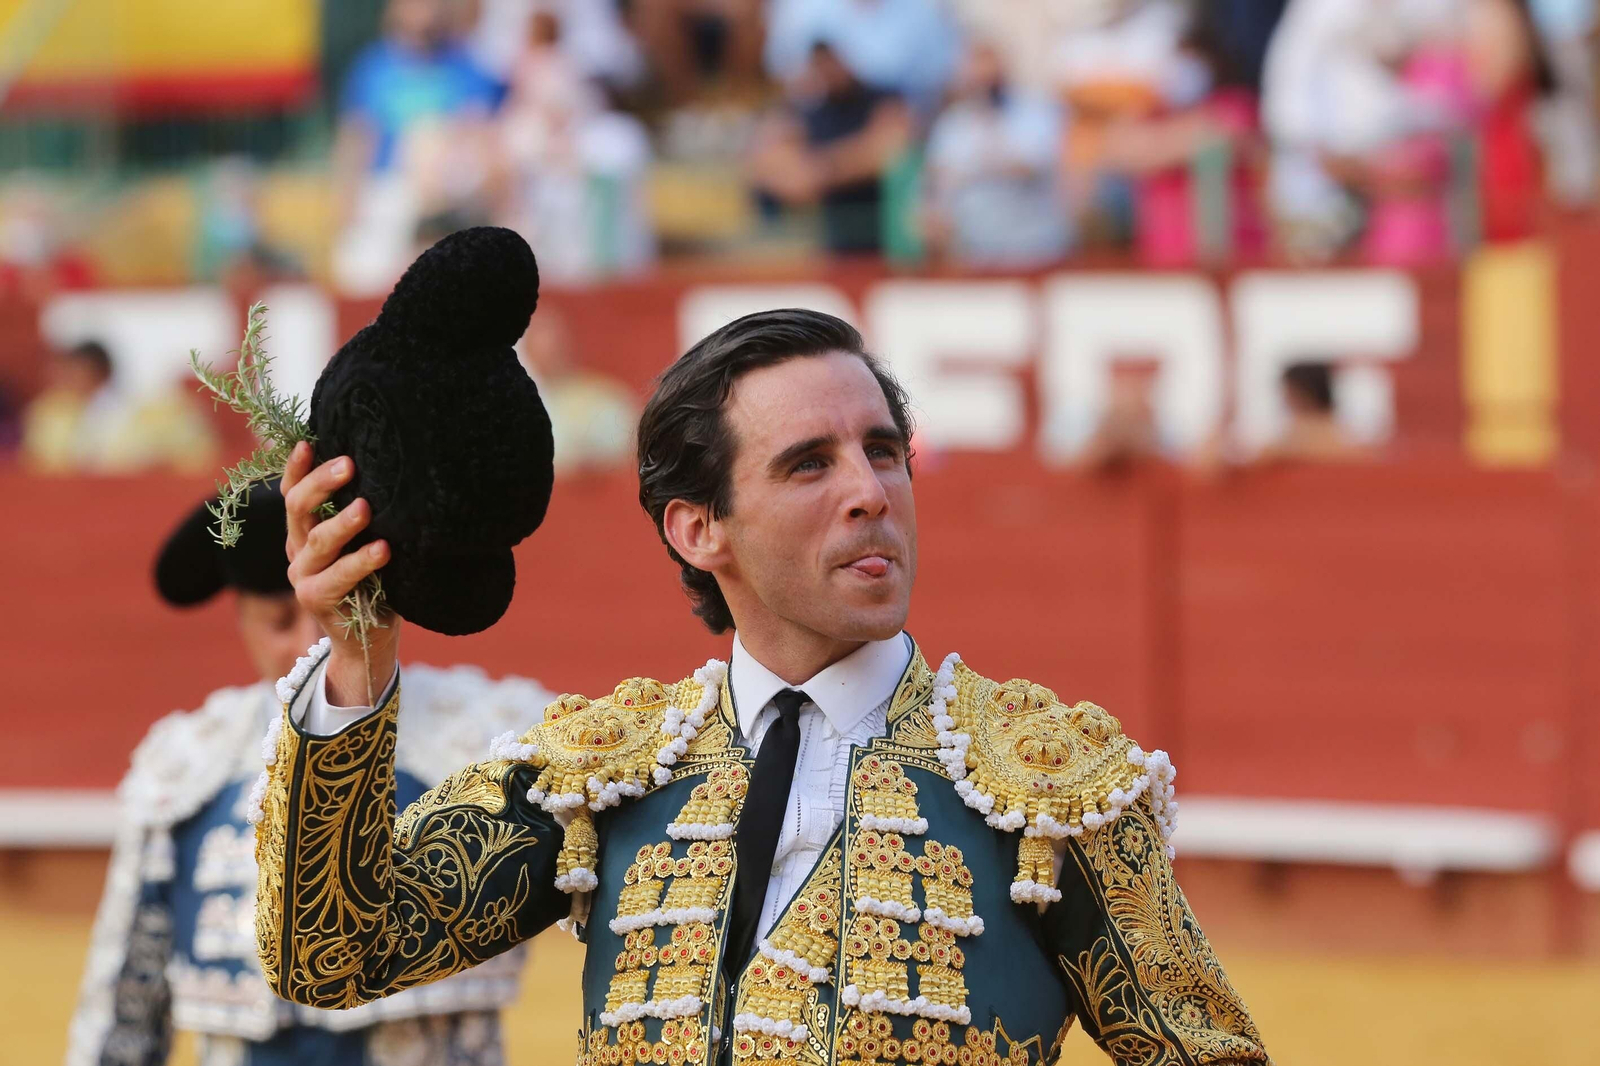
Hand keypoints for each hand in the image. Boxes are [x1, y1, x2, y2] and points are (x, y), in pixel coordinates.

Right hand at [282, 441, 399, 704]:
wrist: (368, 642)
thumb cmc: (375, 584)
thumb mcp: (367, 545)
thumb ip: (365, 519)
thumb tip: (392, 475)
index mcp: (305, 532)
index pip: (294, 492)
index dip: (297, 468)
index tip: (309, 442)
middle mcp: (297, 550)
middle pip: (298, 507)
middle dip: (321, 483)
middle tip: (348, 464)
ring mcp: (302, 575)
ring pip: (317, 541)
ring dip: (342, 523)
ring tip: (365, 507)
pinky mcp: (314, 599)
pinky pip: (338, 576)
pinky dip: (361, 561)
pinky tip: (383, 549)